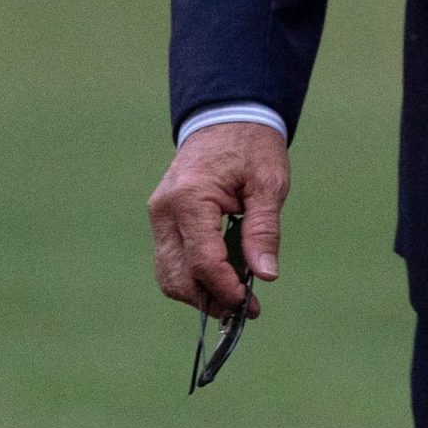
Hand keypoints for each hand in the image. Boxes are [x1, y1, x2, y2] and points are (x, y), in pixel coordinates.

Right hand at [148, 122, 289, 318]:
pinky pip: (172, 260)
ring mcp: (159, 216)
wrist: (227, 117)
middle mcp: (165, 210)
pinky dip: (194, 275)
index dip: (226, 287)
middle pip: (176, 276)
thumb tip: (265, 276)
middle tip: (245, 310)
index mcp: (190, 198)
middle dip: (209, 299)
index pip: (203, 260)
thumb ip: (264, 230)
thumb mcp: (269, 184)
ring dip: (200, 292)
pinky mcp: (163, 219)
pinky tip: (224, 279)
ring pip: (168, 274)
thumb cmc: (252, 146)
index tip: (251, 304)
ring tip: (237, 299)